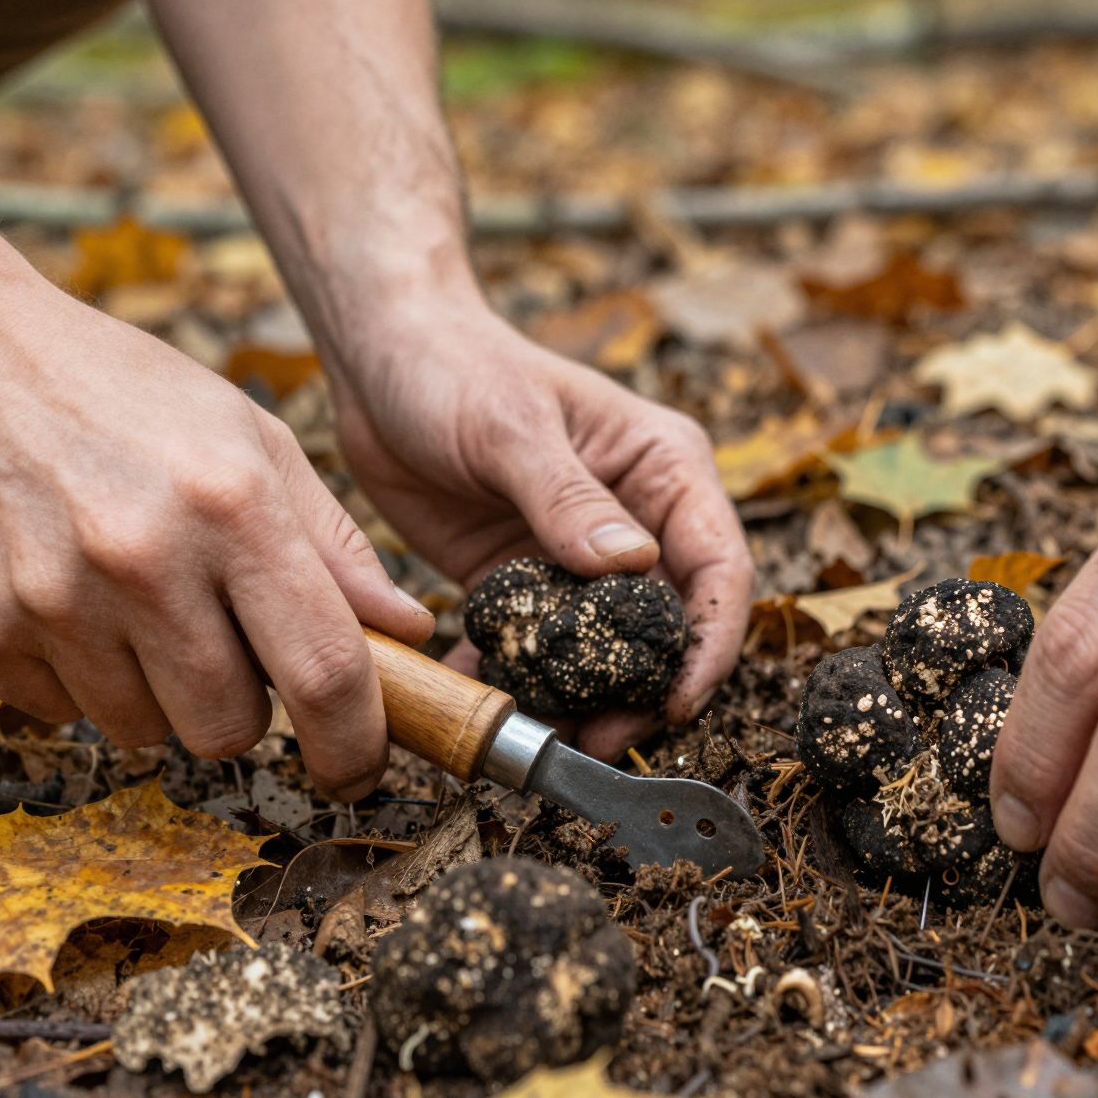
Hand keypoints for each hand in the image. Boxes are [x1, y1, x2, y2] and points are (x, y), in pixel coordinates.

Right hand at [0, 229, 432, 797]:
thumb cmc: (127, 391)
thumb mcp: (254, 440)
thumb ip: (335, 545)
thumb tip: (408, 631)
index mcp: (233, 505)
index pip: (324, 669)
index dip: (355, 742)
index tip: (361, 768)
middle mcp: (143, 557)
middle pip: (230, 724)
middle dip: (246, 710)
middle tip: (228, 645)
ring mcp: (51, 596)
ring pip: (145, 731)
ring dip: (162, 697)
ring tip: (145, 610)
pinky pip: (61, 713)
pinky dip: (83, 682)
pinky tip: (78, 605)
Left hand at [327, 297, 753, 755]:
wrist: (380, 357)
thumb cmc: (457, 366)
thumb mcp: (511, 428)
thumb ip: (569, 499)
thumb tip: (634, 565)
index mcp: (664, 469)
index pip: (717, 566)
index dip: (710, 642)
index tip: (677, 700)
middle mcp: (638, 518)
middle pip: (669, 625)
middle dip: (644, 690)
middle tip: (599, 740)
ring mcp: (581, 555)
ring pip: (604, 649)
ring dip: (582, 697)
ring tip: (543, 736)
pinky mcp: (524, 579)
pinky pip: (537, 648)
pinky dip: (516, 679)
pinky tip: (482, 697)